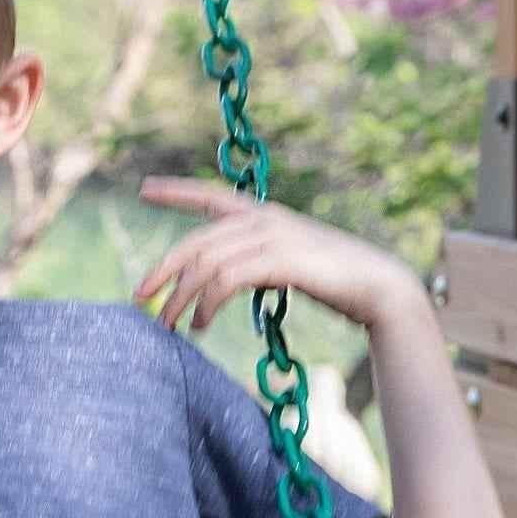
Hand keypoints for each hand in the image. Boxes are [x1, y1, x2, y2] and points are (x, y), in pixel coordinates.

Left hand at [134, 178, 421, 334]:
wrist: (377, 287)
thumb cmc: (334, 281)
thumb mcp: (287, 264)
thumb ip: (256, 262)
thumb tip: (224, 280)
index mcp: (263, 215)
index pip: (211, 195)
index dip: (176, 192)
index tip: (144, 190)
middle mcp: (264, 220)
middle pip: (196, 242)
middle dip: (162, 270)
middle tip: (139, 298)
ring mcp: (272, 237)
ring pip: (205, 264)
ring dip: (181, 298)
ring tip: (170, 327)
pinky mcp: (280, 260)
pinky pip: (225, 280)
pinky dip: (206, 304)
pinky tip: (201, 323)